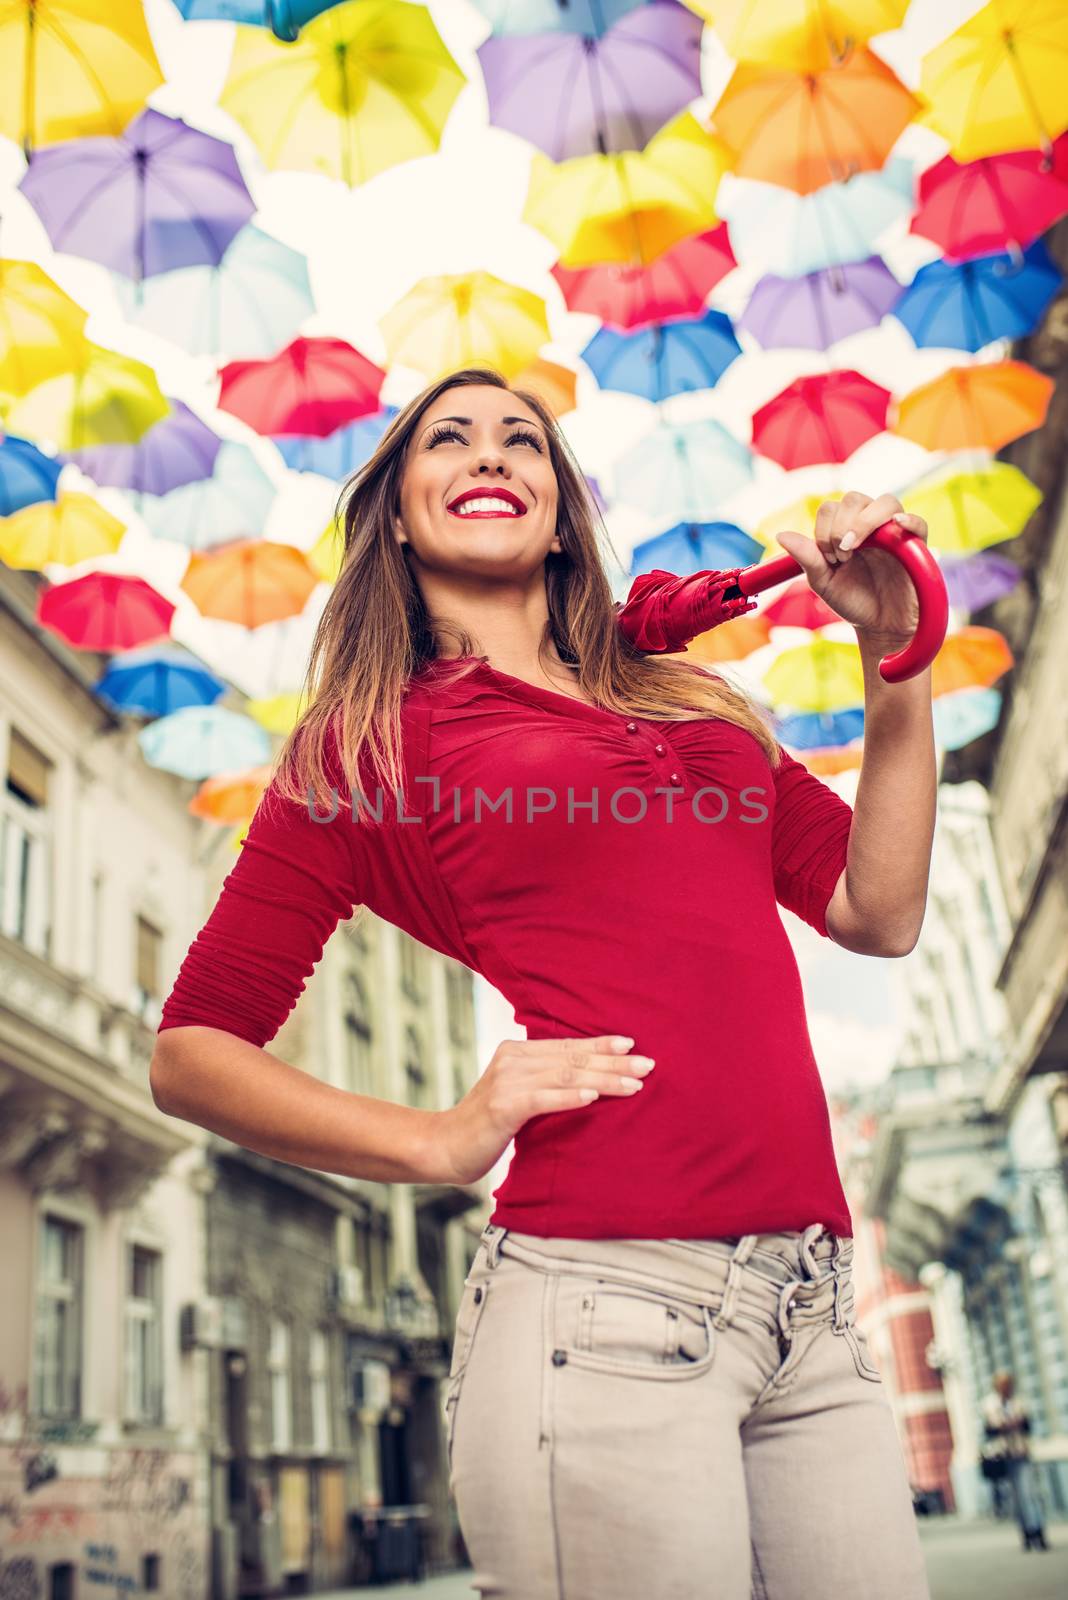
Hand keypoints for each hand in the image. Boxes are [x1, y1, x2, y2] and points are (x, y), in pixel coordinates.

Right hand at [428, 1035, 654, 1185]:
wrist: (444, 1146)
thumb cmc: (487, 1125)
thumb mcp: (517, 1096)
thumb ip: (543, 1083)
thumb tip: (586, 1081)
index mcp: (516, 1052)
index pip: (567, 1046)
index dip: (601, 1045)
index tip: (632, 1045)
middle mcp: (512, 1059)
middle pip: (572, 1059)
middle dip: (613, 1062)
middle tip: (648, 1065)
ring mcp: (507, 1081)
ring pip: (566, 1077)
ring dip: (604, 1079)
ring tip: (634, 1084)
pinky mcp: (504, 1106)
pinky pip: (545, 1098)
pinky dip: (572, 1096)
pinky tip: (595, 1096)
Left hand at [774, 491, 929, 642]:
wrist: (880, 626)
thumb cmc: (853, 601)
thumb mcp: (824, 582)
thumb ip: (807, 558)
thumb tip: (781, 535)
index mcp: (845, 530)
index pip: (830, 508)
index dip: (824, 530)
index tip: (828, 559)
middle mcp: (869, 524)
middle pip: (854, 498)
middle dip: (841, 526)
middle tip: (841, 556)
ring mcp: (894, 532)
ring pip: (884, 503)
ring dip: (865, 522)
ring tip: (855, 549)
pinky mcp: (916, 545)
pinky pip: (917, 522)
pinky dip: (909, 520)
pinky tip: (898, 525)